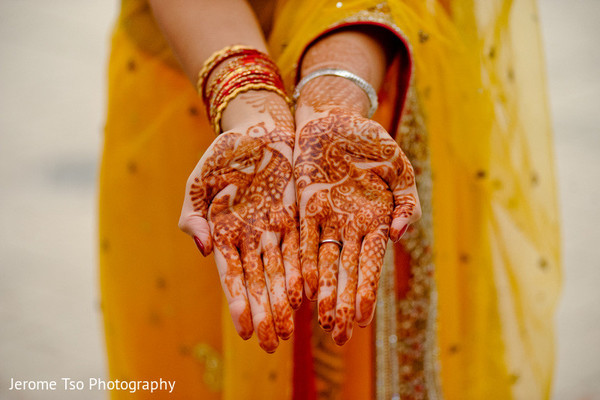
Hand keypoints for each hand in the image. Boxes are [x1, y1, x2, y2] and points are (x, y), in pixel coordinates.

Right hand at [179, 120, 301, 352]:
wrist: (258, 129)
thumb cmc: (223, 155)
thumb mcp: (198, 182)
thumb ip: (194, 217)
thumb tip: (204, 249)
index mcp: (225, 234)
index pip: (232, 276)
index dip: (238, 303)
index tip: (244, 331)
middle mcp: (251, 238)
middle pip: (259, 281)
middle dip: (264, 312)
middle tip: (271, 342)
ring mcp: (275, 229)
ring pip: (281, 270)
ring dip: (285, 300)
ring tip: (290, 328)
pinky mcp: (296, 216)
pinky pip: (301, 247)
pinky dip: (304, 269)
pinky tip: (308, 292)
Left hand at [293, 108, 420, 344]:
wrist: (335, 118)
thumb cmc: (371, 141)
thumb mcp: (398, 166)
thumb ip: (406, 201)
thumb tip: (400, 234)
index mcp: (376, 221)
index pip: (370, 264)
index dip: (365, 291)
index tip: (361, 320)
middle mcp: (350, 227)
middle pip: (345, 271)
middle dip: (343, 302)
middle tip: (338, 335)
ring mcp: (326, 218)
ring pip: (323, 262)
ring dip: (322, 291)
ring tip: (320, 320)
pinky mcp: (304, 207)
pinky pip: (302, 239)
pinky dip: (300, 262)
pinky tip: (299, 286)